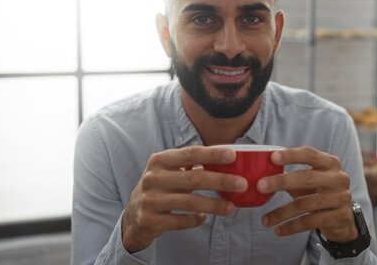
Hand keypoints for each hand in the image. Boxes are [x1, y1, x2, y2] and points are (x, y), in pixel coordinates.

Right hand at [121, 146, 247, 251]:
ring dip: (214, 205)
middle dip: (221, 181)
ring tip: (232, 208)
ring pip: (190, 202)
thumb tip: (229, 159)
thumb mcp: (170, 171)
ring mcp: (150, 199)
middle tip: (242, 184)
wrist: (134, 213)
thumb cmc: (161, 186)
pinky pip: (180, 221)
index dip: (212, 154)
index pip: (190, 154)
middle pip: (194, 178)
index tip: (233, 155)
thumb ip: (192, 165)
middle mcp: (153, 178)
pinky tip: (206, 217)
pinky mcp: (150, 219)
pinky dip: (196, 219)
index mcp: (159, 160)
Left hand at [258, 146, 358, 242]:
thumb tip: (261, 178)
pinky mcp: (340, 217)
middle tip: (260, 186)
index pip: (310, 154)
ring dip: (281, 212)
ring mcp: (341, 198)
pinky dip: (291, 227)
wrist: (343, 217)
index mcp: (330, 163)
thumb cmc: (319, 192)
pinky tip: (278, 230)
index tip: (272, 157)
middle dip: (281, 182)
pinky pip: (310, 222)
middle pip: (306, 178)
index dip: (291, 155)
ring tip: (265, 219)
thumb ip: (290, 177)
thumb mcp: (309, 181)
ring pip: (305, 204)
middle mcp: (338, 178)